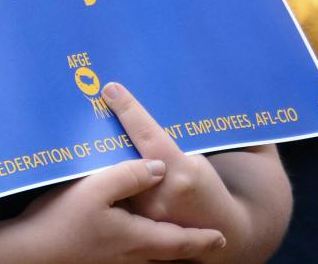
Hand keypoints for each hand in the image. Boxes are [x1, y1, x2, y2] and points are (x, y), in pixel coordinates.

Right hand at [0, 154, 225, 263]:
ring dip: (167, 250)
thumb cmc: (58, 221)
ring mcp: (110, 262)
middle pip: (168, 255)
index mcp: (135, 238)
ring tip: (179, 241)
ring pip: (149, 259)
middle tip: (209, 241)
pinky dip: (145, 252)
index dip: (202, 239)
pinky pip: (131, 258)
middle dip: (190, 248)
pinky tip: (136, 239)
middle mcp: (128, 256)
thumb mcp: (96, 188)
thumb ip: (130, 174)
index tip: (222, 237)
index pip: (178, 242)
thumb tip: (159, 168)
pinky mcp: (94, 260)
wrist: (22, 253)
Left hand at [104, 82, 253, 257]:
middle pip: (124, 156)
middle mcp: (161, 196)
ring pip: (117, 179)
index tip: (111, 90)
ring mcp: (146, 216)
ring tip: (89, 135)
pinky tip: (98, 166)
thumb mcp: (222, 155)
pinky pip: (119, 197)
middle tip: (92, 108)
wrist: (229, 233)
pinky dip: (110, 181)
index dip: (129, 110)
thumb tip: (224, 84)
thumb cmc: (228, 187)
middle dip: (107, 133)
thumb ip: (213, 129)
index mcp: (183, 174)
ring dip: (104, 158)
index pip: (148, 136)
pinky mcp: (138, 226)